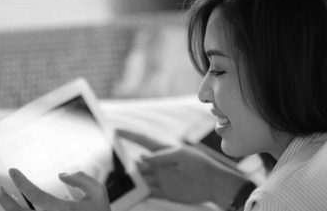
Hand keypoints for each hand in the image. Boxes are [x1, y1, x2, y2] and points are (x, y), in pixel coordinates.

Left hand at [0, 169, 110, 210]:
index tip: (13, 172)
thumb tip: (63, 175)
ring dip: (9, 209)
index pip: (34, 194)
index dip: (21, 182)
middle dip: (4, 200)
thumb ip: (81, 179)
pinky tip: (20, 209)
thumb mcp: (98, 192)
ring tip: (6, 199)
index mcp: (62, 210)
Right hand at [116, 129, 247, 208]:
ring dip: (130, 180)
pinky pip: (147, 192)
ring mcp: (160, 178)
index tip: (114, 131)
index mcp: (163, 151)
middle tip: (113, 163)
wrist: (213, 184)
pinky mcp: (163, 191)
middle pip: (137, 162)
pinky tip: (130, 195)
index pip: (142, 141)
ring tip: (119, 182)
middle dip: (124, 162)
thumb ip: (162, 156)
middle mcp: (159, 164)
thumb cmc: (200, 164)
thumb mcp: (182, 155)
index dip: (129, 135)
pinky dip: (138, 194)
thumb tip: (142, 158)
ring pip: (140, 178)